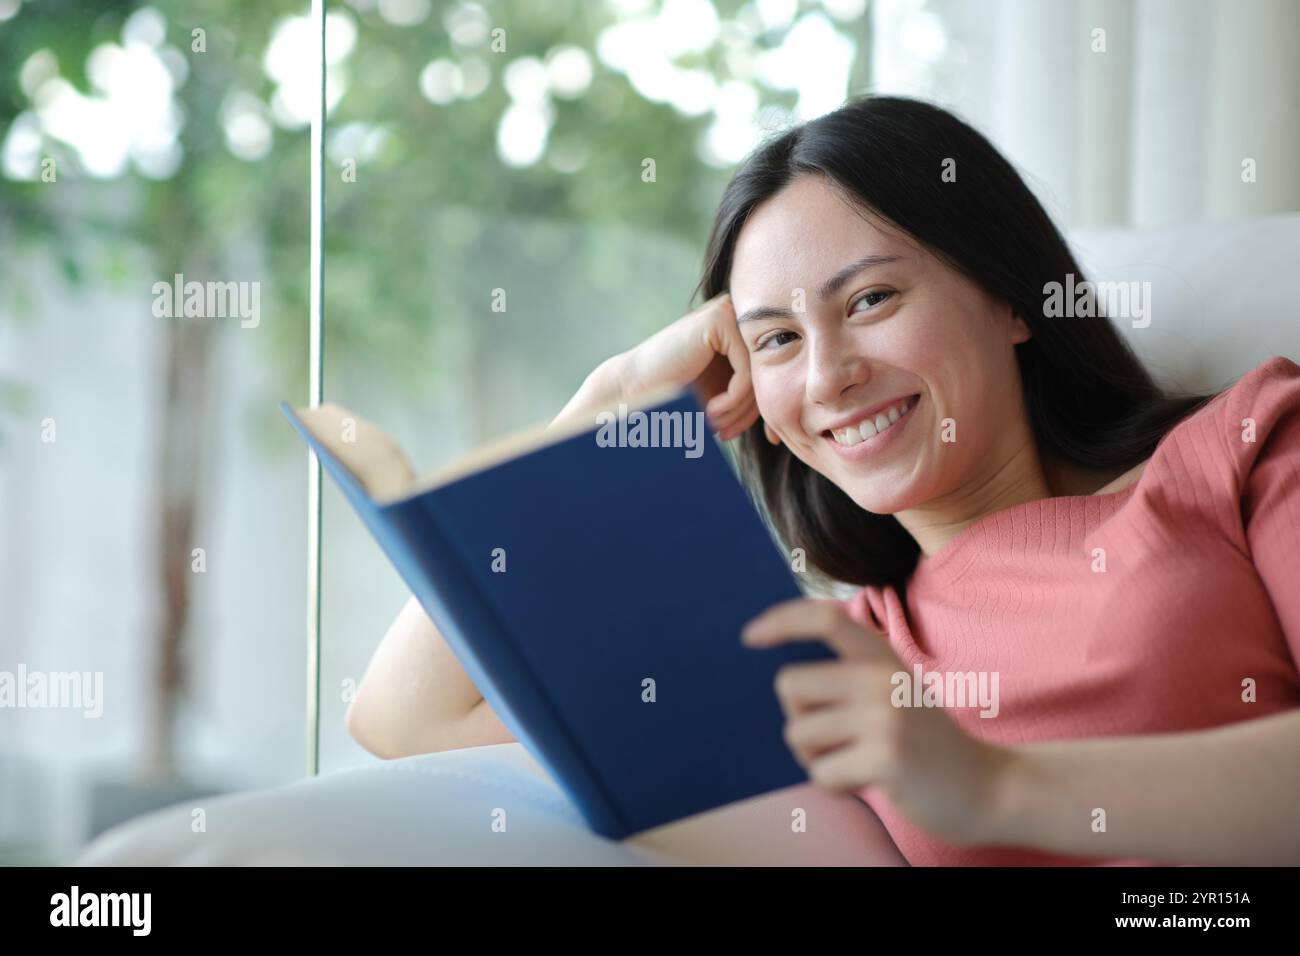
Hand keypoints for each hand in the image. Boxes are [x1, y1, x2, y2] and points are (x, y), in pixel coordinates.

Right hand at [616, 292, 759, 441]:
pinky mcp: (720, 320)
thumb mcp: (726, 398)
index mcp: (743, 333)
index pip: (772, 372)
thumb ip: (755, 398)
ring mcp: (731, 312)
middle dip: (751, 414)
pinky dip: (732, 400)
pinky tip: (709, 410)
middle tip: (727, 436)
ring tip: (714, 427)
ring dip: (738, 411)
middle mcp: (741, 316)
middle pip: (769, 372)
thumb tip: (798, 413)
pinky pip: (746, 372)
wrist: (634, 390)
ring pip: (759, 374)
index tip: (768, 440)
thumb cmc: (677, 398)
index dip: (767, 408)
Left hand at [741, 598, 1011, 846]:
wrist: (987, 787)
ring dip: (816, 758)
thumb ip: (853, 675)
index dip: (782, 620)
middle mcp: (882, 677)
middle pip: (789, 685)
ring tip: (856, 762)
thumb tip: (788, 683)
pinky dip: (835, 786)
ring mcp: (885, 716)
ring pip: (798, 734)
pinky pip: (821, 773)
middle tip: (834, 739)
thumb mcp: (895, 689)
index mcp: (883, 656)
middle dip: (798, 719)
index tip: (749, 635)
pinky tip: (868, 783)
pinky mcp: (885, 758)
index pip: (826, 617)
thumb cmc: (927, 741)